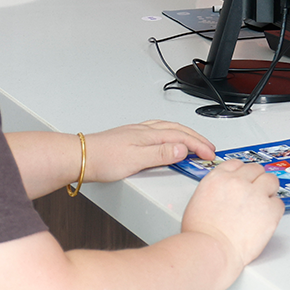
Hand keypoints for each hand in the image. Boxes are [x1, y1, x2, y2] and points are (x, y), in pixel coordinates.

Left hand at [83, 120, 215, 182]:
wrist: (80, 158)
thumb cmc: (103, 160)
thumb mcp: (136, 161)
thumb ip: (161, 154)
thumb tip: (182, 149)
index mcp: (149, 135)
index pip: (182, 138)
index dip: (198, 146)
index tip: (210, 155)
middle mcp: (144, 130)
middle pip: (178, 130)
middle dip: (196, 138)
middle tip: (208, 149)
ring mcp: (137, 132)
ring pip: (168, 129)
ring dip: (185, 134)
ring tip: (194, 143)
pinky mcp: (130, 137)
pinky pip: (158, 131)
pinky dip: (170, 134)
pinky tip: (167, 139)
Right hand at [181, 159, 281, 272]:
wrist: (211, 250)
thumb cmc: (200, 234)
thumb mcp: (199, 202)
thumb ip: (216, 191)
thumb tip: (226, 195)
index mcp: (218, 178)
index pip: (236, 164)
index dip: (242, 174)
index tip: (245, 180)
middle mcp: (238, 182)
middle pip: (256, 169)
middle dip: (256, 181)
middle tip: (255, 195)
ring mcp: (255, 194)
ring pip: (271, 181)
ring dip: (268, 191)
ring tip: (262, 206)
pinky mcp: (270, 210)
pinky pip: (279, 203)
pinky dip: (274, 210)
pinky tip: (266, 219)